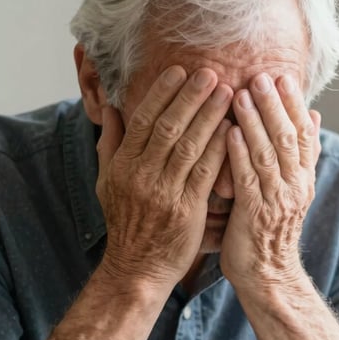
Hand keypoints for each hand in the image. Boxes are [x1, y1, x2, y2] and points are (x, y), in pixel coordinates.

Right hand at [96, 66, 233, 291]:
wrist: (136, 269)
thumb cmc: (125, 223)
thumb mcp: (106, 182)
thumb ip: (111, 143)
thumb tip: (110, 107)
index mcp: (123, 165)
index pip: (142, 120)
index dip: (162, 93)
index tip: (179, 70)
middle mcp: (141, 176)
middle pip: (167, 127)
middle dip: (190, 97)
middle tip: (210, 72)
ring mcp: (164, 193)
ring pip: (188, 146)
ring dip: (209, 117)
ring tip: (227, 92)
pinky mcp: (186, 211)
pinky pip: (204, 174)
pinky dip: (218, 150)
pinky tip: (232, 131)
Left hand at [220, 73, 320, 289]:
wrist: (268, 275)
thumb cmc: (272, 229)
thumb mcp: (294, 190)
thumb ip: (301, 154)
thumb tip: (314, 116)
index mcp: (304, 178)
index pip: (303, 133)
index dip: (293, 104)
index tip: (282, 77)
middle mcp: (295, 187)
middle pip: (287, 138)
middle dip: (274, 105)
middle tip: (261, 76)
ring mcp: (276, 201)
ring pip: (268, 155)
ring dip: (254, 122)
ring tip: (241, 94)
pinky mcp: (254, 215)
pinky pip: (248, 181)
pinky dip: (239, 155)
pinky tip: (229, 134)